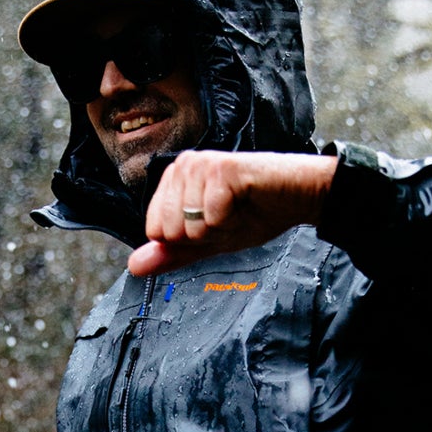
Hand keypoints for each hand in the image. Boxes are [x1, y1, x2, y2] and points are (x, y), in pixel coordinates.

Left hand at [128, 149, 336, 276]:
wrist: (297, 199)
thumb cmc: (254, 214)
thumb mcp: (207, 242)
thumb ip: (171, 253)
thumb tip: (133, 267)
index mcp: (172, 181)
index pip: (156, 233)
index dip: (189, 239)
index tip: (213, 223)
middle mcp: (182, 167)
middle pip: (169, 231)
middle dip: (204, 235)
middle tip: (228, 216)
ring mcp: (200, 165)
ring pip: (189, 225)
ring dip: (220, 227)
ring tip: (238, 208)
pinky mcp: (222, 168)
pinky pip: (211, 215)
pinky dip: (232, 220)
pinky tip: (246, 201)